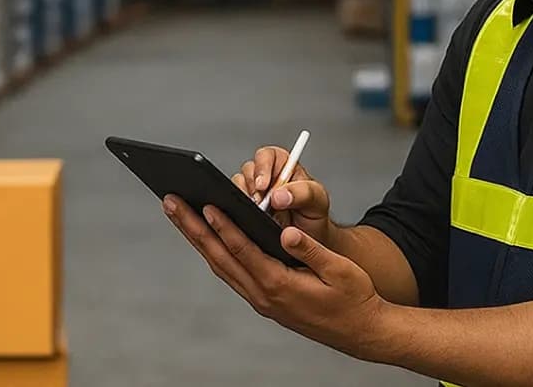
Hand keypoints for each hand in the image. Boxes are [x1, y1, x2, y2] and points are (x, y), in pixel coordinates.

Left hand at [162, 194, 389, 360]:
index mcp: (280, 285)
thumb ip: (311, 251)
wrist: (362, 331)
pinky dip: (214, 252)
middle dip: (193, 228)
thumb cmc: (355, 298)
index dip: (223, 226)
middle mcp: (263, 296)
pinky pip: (231, 273)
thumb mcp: (340, 271)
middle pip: (219, 257)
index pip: (243, 250)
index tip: (205, 205)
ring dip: (198, 239)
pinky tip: (206, 237)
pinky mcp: (264, 301)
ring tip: (179, 213)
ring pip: (220, 266)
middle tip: (171, 202)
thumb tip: (287, 231)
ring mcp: (261, 300)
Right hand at [231, 145, 333, 247]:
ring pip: (238, 186)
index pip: (269, 155)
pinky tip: (250, 220)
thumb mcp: (317, 202)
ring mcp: (255, 193)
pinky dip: (238, 210)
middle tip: (259, 204)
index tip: (263, 185)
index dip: (263, 166)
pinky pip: (233, 204)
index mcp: (285, 168)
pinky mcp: (245, 209)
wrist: (308, 241)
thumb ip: (303, 193)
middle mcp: (268, 177)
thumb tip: (279, 195)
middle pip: (249, 170)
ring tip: (259, 214)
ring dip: (244, 199)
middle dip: (252, 186)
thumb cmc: (314, 217)